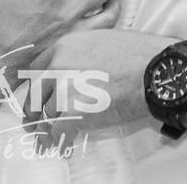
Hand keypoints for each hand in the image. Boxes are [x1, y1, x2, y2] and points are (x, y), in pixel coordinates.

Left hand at [23, 29, 174, 146]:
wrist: (153, 71)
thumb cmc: (137, 54)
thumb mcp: (100, 38)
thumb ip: (80, 52)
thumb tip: (78, 68)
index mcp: (64, 46)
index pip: (37, 70)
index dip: (36, 87)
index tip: (38, 98)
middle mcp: (58, 65)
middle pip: (36, 93)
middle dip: (33, 111)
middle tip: (33, 123)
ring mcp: (64, 89)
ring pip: (46, 115)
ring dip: (46, 130)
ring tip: (46, 141)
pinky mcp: (74, 113)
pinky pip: (58, 132)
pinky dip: (58, 142)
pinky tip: (62, 147)